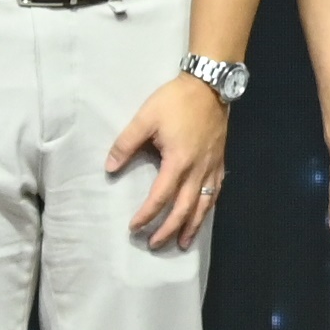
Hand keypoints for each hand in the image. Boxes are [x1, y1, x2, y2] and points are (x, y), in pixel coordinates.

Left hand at [102, 75, 229, 252]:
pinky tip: (203, 214)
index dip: (146, 214)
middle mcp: (197, 169)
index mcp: (178, 161)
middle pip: (184, 208)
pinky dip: (208, 207)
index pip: (160, 197)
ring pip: (203, 204)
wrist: (209, 85)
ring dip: (192, 226)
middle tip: (155, 244)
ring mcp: (211, 166)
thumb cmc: (175, 101)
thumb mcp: (145, 118)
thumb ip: (126, 144)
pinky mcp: (219, 160)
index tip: (134, 227)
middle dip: (169, 229)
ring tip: (182, 243)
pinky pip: (215, 191)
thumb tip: (110, 167)